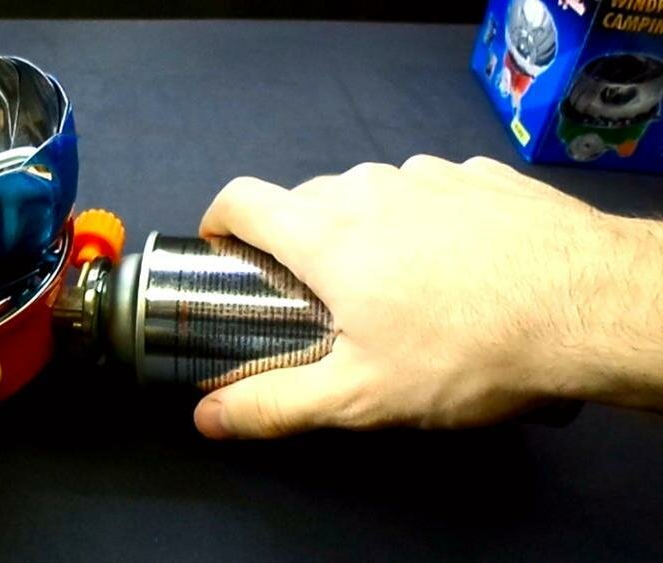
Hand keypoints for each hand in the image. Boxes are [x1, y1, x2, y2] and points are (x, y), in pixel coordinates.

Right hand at [194, 155, 662, 437]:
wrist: (594, 308)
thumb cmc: (465, 352)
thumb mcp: (361, 395)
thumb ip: (274, 403)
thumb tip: (206, 417)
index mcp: (326, 233)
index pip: (241, 199)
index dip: (219, 220)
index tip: (224, 253)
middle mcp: (369, 187)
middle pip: (305, 199)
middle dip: (297, 241)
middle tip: (323, 298)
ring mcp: (430, 172)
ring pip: (370, 193)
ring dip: (364, 229)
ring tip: (400, 285)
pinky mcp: (481, 174)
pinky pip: (428, 190)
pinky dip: (422, 219)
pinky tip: (458, 263)